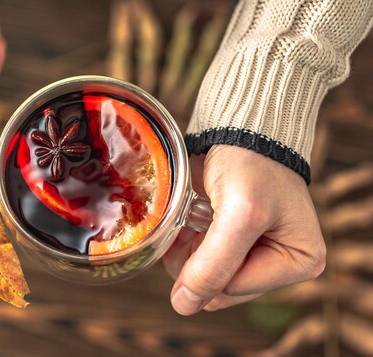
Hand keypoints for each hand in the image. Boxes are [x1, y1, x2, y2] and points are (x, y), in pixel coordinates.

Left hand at [163, 145, 325, 314]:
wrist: (239, 127)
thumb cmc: (252, 163)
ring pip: (203, 275)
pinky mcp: (230, 239)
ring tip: (190, 215)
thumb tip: (184, 307)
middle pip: (218, 287)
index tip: (196, 231)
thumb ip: (214, 264)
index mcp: (299, 262)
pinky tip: (186, 217)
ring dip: (184, 249)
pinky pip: (197, 258)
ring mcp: (252, 251)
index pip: (234, 291)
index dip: (205, 268)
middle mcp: (278, 262)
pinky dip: (182, 241)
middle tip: (192, 220)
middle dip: (195, 258)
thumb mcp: (240, 215)